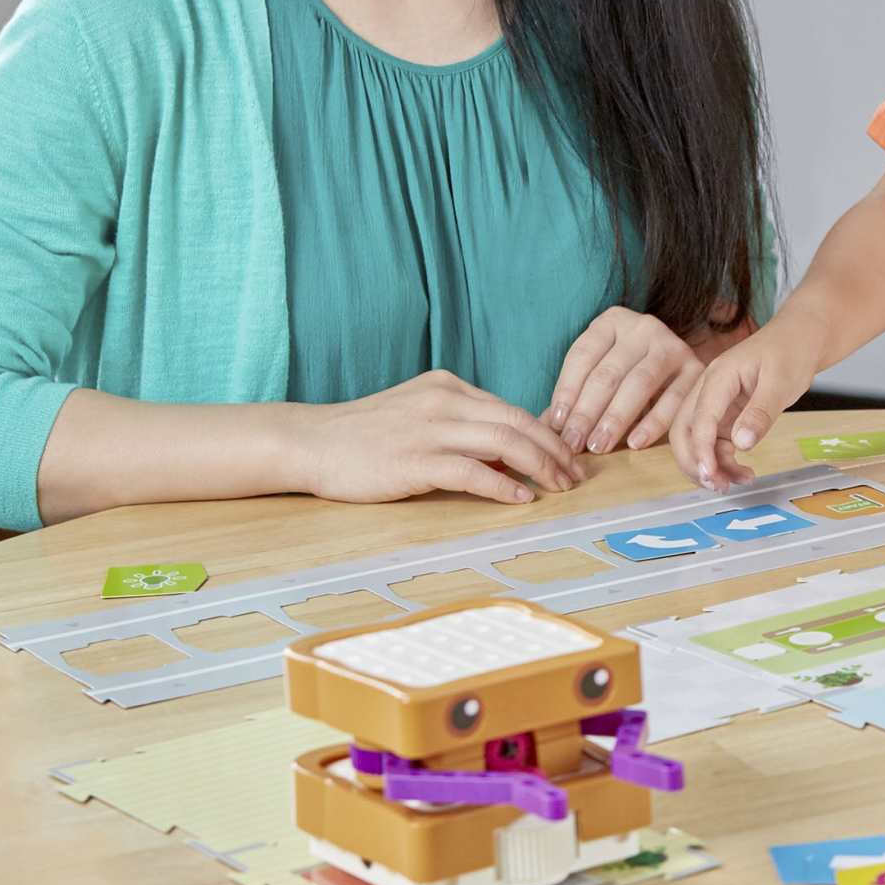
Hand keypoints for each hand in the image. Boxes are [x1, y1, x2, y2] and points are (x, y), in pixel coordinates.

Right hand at [293, 370, 574, 503]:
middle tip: (574, 476)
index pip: (511, 408)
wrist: (310, 442)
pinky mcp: (414, 461)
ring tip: (558, 487)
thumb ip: (460, 424)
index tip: (565, 456)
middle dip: (554, 450)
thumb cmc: (364, 435)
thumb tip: (509, 450)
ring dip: (540, 467)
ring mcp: (430, 430)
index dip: (546, 434)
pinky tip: (521, 498)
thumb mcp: (418, 412)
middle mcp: (444, 401)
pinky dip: (504, 485)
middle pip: (518, 422)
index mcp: (448, 387)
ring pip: (504, 442)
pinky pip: (473, 472)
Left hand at [546, 307, 701, 457]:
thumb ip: (575, 398)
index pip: (582, 355)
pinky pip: (673, 399)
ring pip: (638, 384)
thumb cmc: (627, 374)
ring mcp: (672, 345)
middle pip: (608, 372)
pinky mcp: (696, 369)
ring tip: (598, 446)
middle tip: (574, 444)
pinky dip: (653, 423)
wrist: (679, 366)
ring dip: (615, 419)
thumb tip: (545, 428)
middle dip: (587, 412)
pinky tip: (635, 443)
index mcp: (612, 321)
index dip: (567, 391)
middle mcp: (643, 327)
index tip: (557, 424)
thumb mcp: (600, 374)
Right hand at [669, 313, 824, 489]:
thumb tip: (742, 443)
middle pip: (683, 430)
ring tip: (736, 483)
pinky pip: (714, 442)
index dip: (702, 450)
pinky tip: (741, 473)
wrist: (800, 338)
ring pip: (696, 440)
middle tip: (717, 486)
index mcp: (718, 376)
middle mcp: (708, 389)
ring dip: (709, 466)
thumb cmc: (791, 351)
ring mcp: (715, 403)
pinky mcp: (724, 414)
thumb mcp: (781, 382)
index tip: (711, 476)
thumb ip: (761, 412)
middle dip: (694, 462)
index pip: (700, 417)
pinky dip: (722, 461)